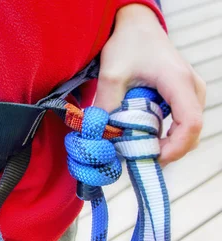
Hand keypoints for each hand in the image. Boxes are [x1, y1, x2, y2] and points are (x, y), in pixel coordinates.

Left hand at [94, 4, 205, 165]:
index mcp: (178, 81)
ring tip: (135, 148)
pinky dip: (163, 135)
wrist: (136, 27)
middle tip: (137, 159)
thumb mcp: (110, 76)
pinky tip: (140, 136)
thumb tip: (101, 138)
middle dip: (167, 151)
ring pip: (186, 130)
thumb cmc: (126, 46)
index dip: (175, 148)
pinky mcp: (184, 96)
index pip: (190, 123)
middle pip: (192, 132)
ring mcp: (191, 92)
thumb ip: (106, 107)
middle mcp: (192, 88)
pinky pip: (180, 123)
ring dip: (164, 144)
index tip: (151, 159)